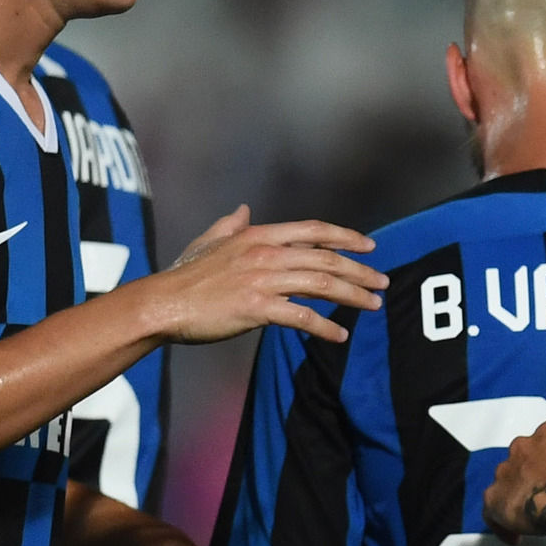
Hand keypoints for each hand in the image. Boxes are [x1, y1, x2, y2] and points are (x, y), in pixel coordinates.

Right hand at [144, 207, 383, 345]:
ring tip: (373, 305)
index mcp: (258, 235)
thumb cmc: (183, 276)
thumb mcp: (207, 241)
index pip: (313, 230)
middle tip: (382, 282)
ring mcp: (262, 280)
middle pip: (326, 258)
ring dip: (352, 296)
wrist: (162, 303)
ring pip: (321, 284)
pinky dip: (324, 327)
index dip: (345, 237)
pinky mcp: (257, 308)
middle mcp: (265, 253)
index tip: (369, 247)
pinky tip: (339, 336)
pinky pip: (302, 317)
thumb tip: (242, 209)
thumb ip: (230, 225)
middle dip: (360, 270)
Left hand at [485, 421, 545, 541]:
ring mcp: (506, 472)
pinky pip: (491, 512)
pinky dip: (501, 525)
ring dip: (515, 498)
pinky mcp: (495, 497)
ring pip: (504, 483)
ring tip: (528, 517)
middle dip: (530, 477)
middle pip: (521, 460)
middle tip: (544, 496)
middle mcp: (523, 448)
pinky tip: (514, 536)